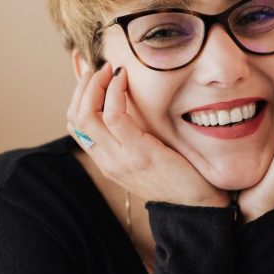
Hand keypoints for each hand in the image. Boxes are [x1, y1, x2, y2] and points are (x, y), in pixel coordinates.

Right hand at [66, 62, 229, 207]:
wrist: (199, 205)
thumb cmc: (179, 176)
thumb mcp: (148, 153)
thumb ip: (134, 133)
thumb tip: (128, 102)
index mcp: (107, 162)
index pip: (75, 125)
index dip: (77, 95)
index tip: (92, 74)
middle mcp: (107, 162)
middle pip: (74, 117)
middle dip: (83, 85)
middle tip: (101, 68)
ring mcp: (120, 159)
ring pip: (87, 114)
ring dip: (95, 84)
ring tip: (111, 69)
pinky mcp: (139, 153)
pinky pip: (114, 115)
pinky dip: (115, 91)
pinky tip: (125, 79)